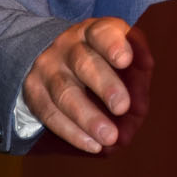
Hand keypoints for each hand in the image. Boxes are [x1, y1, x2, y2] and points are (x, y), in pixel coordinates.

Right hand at [22, 16, 134, 152]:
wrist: (55, 60)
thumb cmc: (103, 59)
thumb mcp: (123, 55)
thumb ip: (138, 71)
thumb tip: (142, 97)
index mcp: (94, 32)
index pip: (102, 33)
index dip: (113, 45)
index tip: (126, 60)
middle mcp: (67, 45)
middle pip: (83, 63)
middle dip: (105, 85)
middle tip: (123, 107)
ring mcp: (47, 68)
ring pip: (65, 93)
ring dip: (88, 118)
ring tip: (110, 137)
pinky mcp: (34, 91)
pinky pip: (50, 114)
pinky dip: (72, 132)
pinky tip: (92, 145)